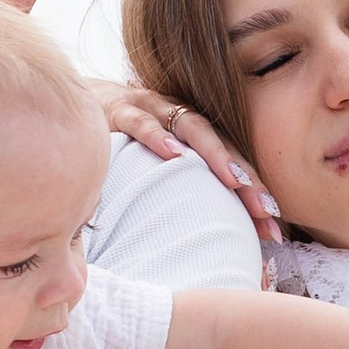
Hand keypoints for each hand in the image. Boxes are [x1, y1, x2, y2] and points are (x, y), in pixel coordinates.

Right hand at [96, 80, 279, 241]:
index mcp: (192, 133)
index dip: (253, 193)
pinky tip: (174, 156)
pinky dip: (159, 138)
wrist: (76, 101)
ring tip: (236, 180)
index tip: (272, 229)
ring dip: (216, 154)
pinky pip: (143, 123)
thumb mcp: (151, 170)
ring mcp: (152, 109)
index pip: (230, 162)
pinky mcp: (120, 109)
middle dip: (247, 178)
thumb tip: (200, 246)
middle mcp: (179, 117)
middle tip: (267, 211)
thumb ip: (177, 196)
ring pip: (192, 129)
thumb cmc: (119, 144)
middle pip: (223, 146)